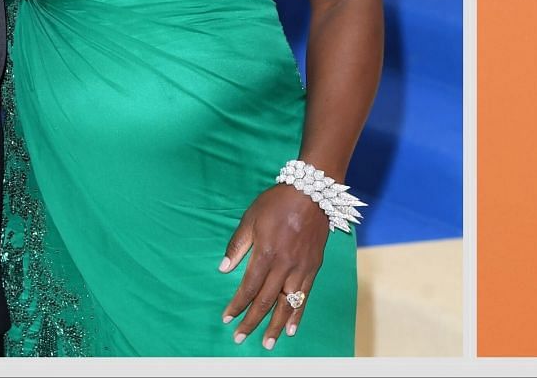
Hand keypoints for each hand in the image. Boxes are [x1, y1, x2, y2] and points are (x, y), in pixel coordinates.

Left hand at [219, 184, 329, 349]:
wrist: (313, 192)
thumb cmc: (278, 202)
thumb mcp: (250, 218)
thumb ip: (237, 245)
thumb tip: (223, 269)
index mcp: (266, 254)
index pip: (248, 288)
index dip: (237, 305)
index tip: (227, 318)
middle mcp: (284, 266)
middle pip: (265, 301)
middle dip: (252, 322)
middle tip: (240, 338)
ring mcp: (301, 268)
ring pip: (287, 304)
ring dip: (276, 325)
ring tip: (269, 343)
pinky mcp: (313, 267)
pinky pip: (305, 295)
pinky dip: (298, 314)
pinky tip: (292, 328)